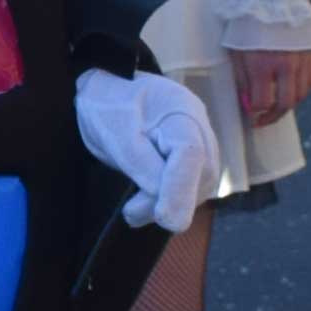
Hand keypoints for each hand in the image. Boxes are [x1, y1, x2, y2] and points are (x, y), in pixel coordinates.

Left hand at [72, 69, 215, 234]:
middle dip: (171, 201)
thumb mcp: (116, 136)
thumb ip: (143, 169)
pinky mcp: (195, 161)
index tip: (164, 220)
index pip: (191, 154)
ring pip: (199, 187)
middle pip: (201, 175)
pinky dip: (169, 202)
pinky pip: (191, 189)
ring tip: (134, 208)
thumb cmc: (108, 106)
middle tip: (131, 211)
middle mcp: (200, 129)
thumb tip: (166, 210)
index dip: (180, 189)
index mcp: (181, 111)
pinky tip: (145, 204)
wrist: (109, 90)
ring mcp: (202, 145)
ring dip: (169, 205)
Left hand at [227, 47, 310, 125]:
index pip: (262, 103)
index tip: (249, 112)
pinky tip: (289, 90)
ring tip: (274, 106)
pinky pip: (310, 80)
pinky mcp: (310, 54)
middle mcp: (286, 65)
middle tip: (262, 120)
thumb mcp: (237, 51)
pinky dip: (300, 90)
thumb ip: (242, 79)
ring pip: (300, 95)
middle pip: (285, 104)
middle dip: (272, 116)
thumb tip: (247, 102)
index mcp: (263, 65)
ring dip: (287, 105)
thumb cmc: (248, 25)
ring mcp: (301, 60)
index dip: (254, 111)